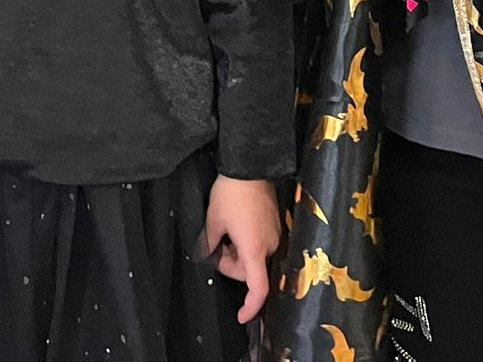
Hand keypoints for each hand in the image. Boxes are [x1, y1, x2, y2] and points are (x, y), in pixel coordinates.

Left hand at [205, 175, 279, 324]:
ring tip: (223, 230)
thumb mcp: (213, 221)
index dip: (251, 307)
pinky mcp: (275, 224)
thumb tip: (207, 257)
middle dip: (230, 264)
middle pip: (250, 271)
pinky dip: (245, 242)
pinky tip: (234, 225)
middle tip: (214, 246)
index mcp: (255, 249)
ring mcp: (275, 234)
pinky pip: (260, 244)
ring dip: (237, 252)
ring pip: (254, 257)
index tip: (242, 316)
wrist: (250, 166)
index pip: (257, 288)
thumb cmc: (231, 193)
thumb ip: (210, 245)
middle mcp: (270, 245)